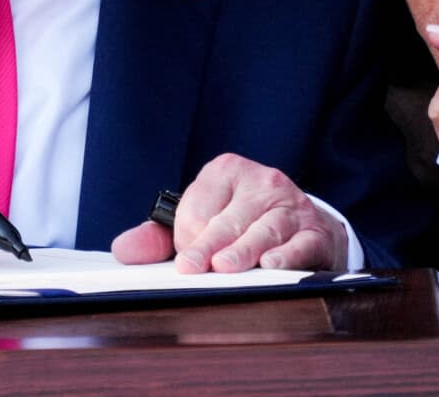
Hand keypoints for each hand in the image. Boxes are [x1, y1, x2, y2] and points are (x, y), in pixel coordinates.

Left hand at [109, 154, 347, 273]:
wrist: (301, 223)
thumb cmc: (240, 222)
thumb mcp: (199, 221)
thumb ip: (157, 237)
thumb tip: (122, 251)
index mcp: (226, 171)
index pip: (199, 204)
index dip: (187, 235)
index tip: (183, 259)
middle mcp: (261, 182)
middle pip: (229, 219)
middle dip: (208, 245)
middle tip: (190, 267)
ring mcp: (291, 205)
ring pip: (265, 229)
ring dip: (245, 250)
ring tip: (226, 267)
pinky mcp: (315, 231)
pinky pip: (301, 243)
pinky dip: (288, 255)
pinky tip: (272, 265)